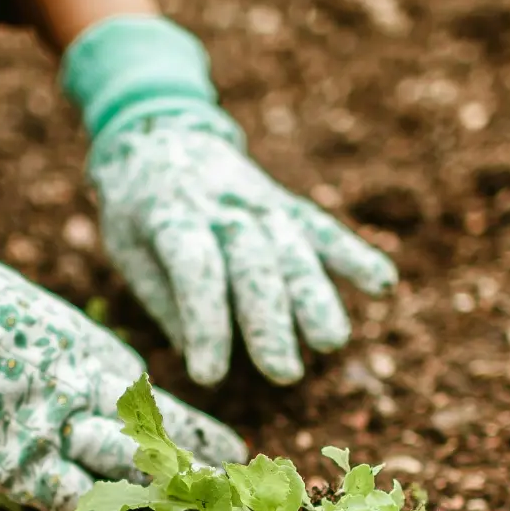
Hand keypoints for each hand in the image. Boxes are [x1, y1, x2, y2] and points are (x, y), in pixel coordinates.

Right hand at [0, 236, 244, 510]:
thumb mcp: (25, 307)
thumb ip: (55, 340)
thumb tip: (60, 345)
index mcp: (94, 355)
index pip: (158, 405)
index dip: (194, 432)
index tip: (228, 450)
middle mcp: (90, 399)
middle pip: (158, 447)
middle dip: (197, 477)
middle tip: (230, 502)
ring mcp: (58, 437)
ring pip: (128, 482)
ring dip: (161, 510)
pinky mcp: (19, 470)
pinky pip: (72, 507)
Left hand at [90, 118, 396, 385]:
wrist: (161, 135)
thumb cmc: (138, 210)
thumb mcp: (126, 248)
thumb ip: (164, 298)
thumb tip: (199, 354)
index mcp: (170, 216)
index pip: (194, 269)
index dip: (204, 322)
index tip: (209, 375)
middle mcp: (222, 207)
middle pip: (253, 264)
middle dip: (269, 320)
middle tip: (282, 373)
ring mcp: (260, 203)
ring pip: (293, 249)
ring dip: (315, 296)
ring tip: (331, 342)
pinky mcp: (286, 205)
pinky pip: (322, 230)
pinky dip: (354, 254)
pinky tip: (383, 284)